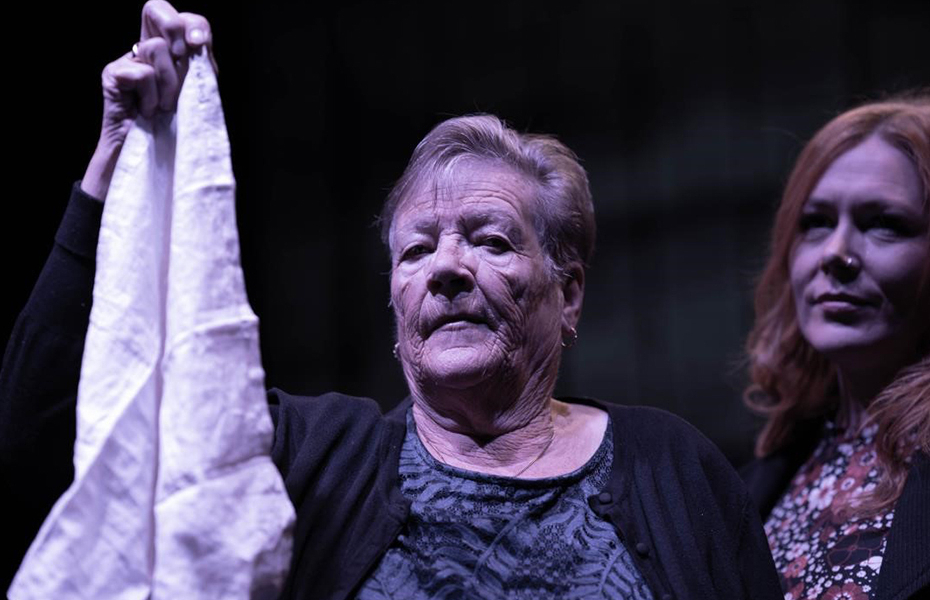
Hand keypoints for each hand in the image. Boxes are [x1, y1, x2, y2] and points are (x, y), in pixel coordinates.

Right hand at [82, 1, 212, 199]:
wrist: (152, 161)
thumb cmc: (177, 130)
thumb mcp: (196, 93)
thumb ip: (199, 63)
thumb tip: (198, 38)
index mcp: (171, 51)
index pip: (182, 17)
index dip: (193, 23)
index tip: (201, 44)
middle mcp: (145, 49)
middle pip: (156, 8)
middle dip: (176, 31)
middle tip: (183, 67)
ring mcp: (127, 60)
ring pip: (155, 47)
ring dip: (169, 84)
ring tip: (164, 108)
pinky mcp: (112, 74)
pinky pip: (142, 74)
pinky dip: (152, 97)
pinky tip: (148, 112)